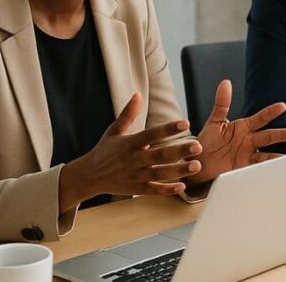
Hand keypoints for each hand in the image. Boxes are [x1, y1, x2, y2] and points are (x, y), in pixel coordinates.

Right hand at [59, 93, 201, 211]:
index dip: (167, 129)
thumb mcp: (114, 131)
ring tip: (197, 166)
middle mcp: (133, 160)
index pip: (151, 134)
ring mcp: (134, 176)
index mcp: (129, 144)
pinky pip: (153, 191)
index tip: (185, 123)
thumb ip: (128, 114)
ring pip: (159, 174)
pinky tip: (182, 185)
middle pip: (159, 156)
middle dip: (179, 151)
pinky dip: (166, 190)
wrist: (87, 176)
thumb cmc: (104, 151)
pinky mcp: (135, 189)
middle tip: (198, 146)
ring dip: (179, 171)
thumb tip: (138, 94)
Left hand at [189, 80, 285, 184]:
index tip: (282, 106)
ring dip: (277, 156)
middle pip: (268, 137)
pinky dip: (265, 170)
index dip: (271, 112)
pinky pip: (256, 169)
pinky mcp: (243, 169)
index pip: (261, 118)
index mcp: (244, 127)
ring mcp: (248, 155)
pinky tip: (273, 171)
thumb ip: (222, 103)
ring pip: (266, 155)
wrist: (198, 162)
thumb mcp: (214, 121)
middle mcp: (249, 141)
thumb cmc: (207, 141)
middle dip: (280, 135)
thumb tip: (225, 83)